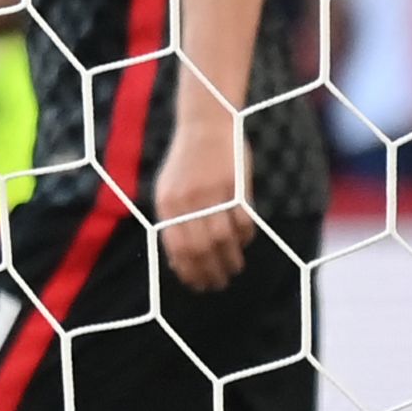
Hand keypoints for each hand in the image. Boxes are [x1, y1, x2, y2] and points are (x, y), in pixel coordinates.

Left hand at [154, 124, 251, 291]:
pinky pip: (243, 220)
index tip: (197, 284)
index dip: (188, 271)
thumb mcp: (168, 190)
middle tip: (219, 283)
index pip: (176, 249)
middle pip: (200, 249)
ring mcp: (211, 193)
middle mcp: (186, 201)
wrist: (204, 126)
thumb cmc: (186, 163)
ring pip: (223, 239)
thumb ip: (172, 221)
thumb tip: (177, 261)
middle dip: (210, 272)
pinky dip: (244, 237)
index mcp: (166, 204)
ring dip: (230, 259)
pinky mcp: (235, 186)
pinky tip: (244, 244)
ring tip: (234, 269)